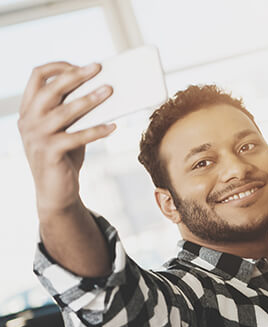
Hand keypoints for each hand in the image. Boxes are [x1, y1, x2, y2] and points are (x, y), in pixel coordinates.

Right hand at [17, 62, 114, 214]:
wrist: (55, 192)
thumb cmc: (64, 156)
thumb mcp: (67, 129)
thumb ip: (75, 111)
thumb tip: (104, 89)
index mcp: (29, 109)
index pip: (37, 76)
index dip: (59, 67)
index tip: (82, 65)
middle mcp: (27, 120)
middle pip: (50, 89)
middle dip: (76, 76)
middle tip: (99, 68)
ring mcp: (36, 137)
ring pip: (64, 111)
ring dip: (90, 99)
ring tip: (110, 91)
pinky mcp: (49, 153)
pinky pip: (76, 137)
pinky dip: (97, 130)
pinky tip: (113, 126)